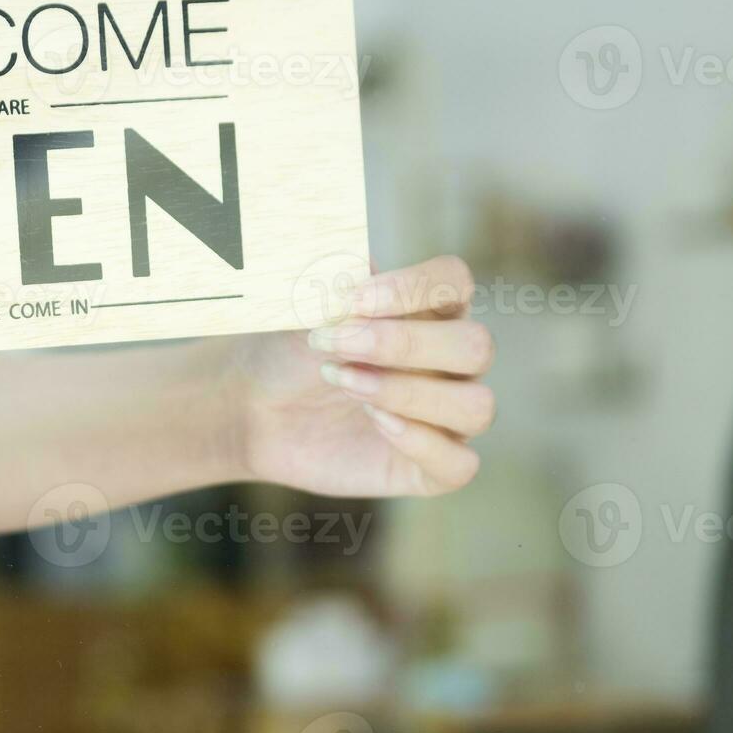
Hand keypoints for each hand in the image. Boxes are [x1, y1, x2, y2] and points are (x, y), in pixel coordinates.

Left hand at [231, 255, 494, 497]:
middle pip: (476, 346)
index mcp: (428, 311)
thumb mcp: (305, 312)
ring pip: (476, 406)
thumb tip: (360, 264)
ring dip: (409, 393)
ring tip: (345, 383)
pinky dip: (421, 442)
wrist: (256, 413)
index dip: (413, 287)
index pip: (455, 282)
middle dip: (403, 344)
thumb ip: (337, 283)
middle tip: (334, 344)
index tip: (352, 299)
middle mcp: (450, 363)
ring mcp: (445, 417)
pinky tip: (374, 422)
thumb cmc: (288, 354)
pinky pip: (460, 464)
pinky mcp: (429, 469)